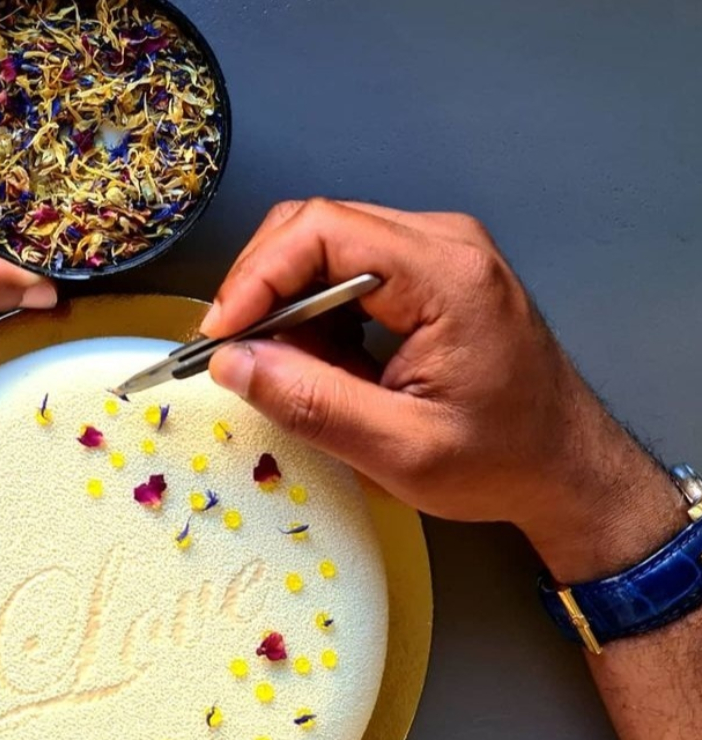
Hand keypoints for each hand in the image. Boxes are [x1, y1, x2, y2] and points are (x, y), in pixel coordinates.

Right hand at [203, 199, 679, 580]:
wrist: (565, 467)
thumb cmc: (500, 462)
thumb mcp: (398, 450)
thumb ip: (312, 403)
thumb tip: (232, 363)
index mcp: (447, 274)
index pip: (322, 230)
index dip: (256, 277)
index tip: (220, 336)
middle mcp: (444, 243)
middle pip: (318, 226)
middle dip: (262, 288)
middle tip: (236, 354)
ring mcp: (439, 253)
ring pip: (326, 246)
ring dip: (286, 304)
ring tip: (283, 370)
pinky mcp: (430, 275)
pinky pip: (348, 270)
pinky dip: (314, 313)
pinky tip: (319, 364)